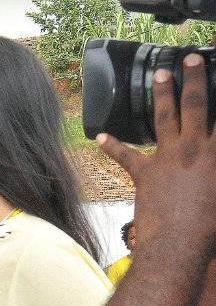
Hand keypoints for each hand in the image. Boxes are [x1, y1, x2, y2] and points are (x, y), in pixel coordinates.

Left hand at [98, 54, 215, 252]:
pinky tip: (101, 136)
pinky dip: (113, 145)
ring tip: (160, 74)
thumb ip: (215, 173)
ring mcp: (169, 159)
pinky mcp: (145, 174)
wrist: (180, 247)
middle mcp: (196, 150)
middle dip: (194, 79)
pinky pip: (126, 156)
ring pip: (164, 118)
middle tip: (189, 58)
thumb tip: (211, 163)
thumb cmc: (210, 229)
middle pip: (197, 106)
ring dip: (162, 95)